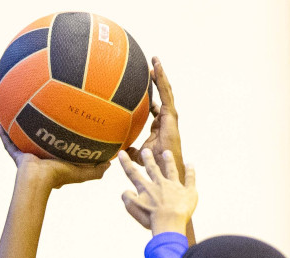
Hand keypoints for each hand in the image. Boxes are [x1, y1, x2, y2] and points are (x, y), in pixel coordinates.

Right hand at [0, 124, 108, 188]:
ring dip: (20, 129)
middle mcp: (40, 157)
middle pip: (39, 142)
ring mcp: (28, 156)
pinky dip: (3, 135)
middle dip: (40, 133)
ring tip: (19, 114)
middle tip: (42, 117)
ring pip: (22, 139)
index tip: (64, 131)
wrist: (37, 181)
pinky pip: (8, 143)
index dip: (61, 143)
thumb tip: (110, 164)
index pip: (58, 150)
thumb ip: (95, 170)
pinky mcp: (17, 155)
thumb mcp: (80, 173)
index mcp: (53, 161)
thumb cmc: (58, 177)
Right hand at [120, 148, 197, 233]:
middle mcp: (160, 184)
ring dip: (169, 161)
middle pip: (153, 169)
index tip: (122, 153)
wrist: (170, 222)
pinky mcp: (188, 192)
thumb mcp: (132, 208)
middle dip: (149, 160)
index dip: (126, 163)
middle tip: (146, 150)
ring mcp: (175, 187)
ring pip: (172, 170)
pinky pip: (190, 179)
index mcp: (146, 188)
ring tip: (167, 152)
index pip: (133, 174)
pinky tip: (190, 164)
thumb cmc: (150, 218)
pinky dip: (190, 171)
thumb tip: (126, 190)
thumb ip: (127, 197)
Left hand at [125, 57, 184, 181]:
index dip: (151, 96)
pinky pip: (165, 93)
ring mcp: (170, 115)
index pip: (155, 106)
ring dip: (161, 74)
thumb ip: (130, 151)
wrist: (163, 166)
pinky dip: (161, 79)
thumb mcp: (138, 154)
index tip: (143, 86)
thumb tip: (119, 151)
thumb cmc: (154, 163)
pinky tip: (156, 67)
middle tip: (150, 66)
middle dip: (157, 79)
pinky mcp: (171, 114)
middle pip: (162, 94)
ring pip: (166, 90)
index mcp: (160, 124)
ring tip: (155, 59)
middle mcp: (166, 118)